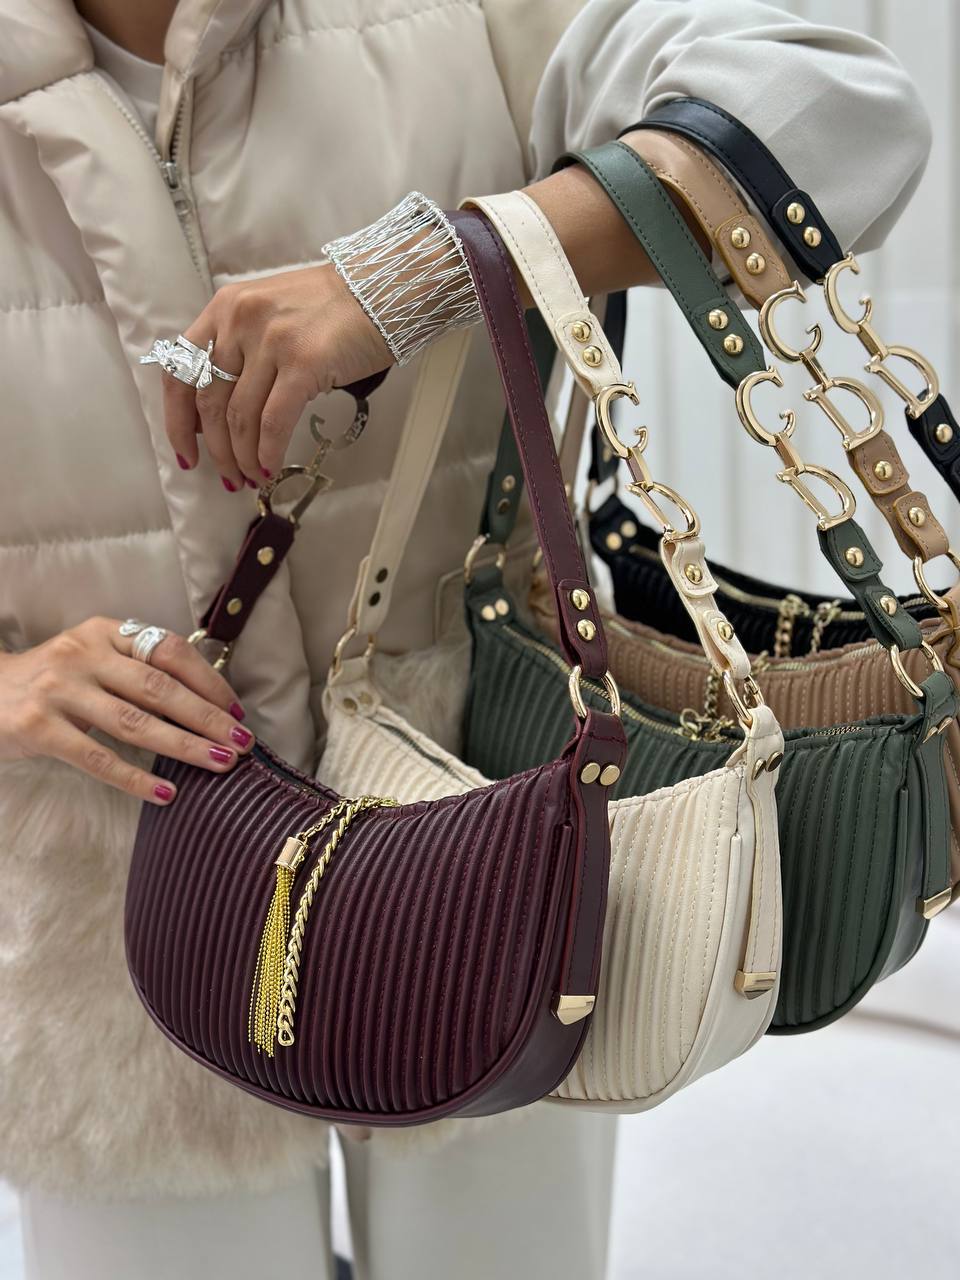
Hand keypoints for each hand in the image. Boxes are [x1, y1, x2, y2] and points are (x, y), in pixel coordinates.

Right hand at [0, 618, 254, 804]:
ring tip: (220, 764)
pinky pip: (97, 758)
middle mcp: (82, 655)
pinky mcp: (39, 728)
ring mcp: (59, 690)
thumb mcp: (90, 657)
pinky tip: (165, 793)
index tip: (236, 710)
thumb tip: (205, 702)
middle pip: (159, 687)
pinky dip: (135, 778)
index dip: (208, 680)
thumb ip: (135, 668)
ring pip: (134, 722)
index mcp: (103, 632)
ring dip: (184, 746)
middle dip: (207, 717)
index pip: (168, 650)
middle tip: (242, 742)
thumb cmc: (50, 681)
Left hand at [164, 264, 392, 489]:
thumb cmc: (331, 307)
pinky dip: (268, 452)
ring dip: (243, 457)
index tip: (186, 452)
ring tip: (252, 477)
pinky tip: (270, 467)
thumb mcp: (269, 314)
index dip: (177, 421)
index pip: (181, 371)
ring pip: (240, 418)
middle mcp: (240, 322)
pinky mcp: (303, 364)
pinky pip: (274, 422)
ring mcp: (271, 342)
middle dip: (216, 450)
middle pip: (209, 402)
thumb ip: (240, 350)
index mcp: (224, 309)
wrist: (381, 288)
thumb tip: (222, 412)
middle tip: (228, 476)